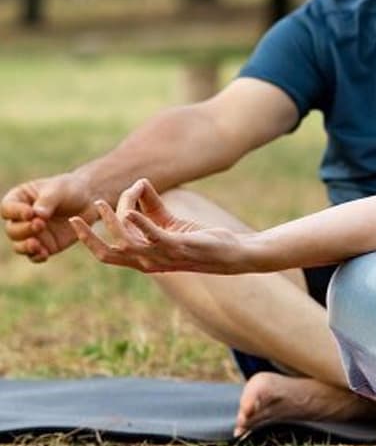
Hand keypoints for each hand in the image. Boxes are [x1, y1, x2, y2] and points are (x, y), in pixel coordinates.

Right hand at [2, 174, 96, 261]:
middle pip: (12, 229)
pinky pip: (35, 255)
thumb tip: (37, 215)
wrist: (89, 201)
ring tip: (36, 245)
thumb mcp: (59, 190)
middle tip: (40, 225)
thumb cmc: (69, 190)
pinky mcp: (44, 246)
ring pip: (19, 245)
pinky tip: (44, 254)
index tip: (30, 213)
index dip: (15, 212)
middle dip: (24, 229)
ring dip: (25, 247)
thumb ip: (47, 201)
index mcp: (19, 200)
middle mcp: (21, 219)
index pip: (7, 208)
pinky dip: (37, 256)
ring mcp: (32, 234)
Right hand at [69, 179, 252, 274]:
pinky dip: (140, 222)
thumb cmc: (200, 239)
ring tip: (103, 203)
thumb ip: (152, 205)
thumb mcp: (170, 222)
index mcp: (143, 259)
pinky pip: (153, 235)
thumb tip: (139, 183)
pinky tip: (131, 210)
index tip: (74, 222)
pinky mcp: (177, 246)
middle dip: (89, 237)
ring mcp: (161, 256)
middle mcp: (148, 262)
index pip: (108, 254)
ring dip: (112, 222)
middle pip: (107, 254)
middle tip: (76, 218)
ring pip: (126, 241)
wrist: (230, 253)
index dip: (88, 240)